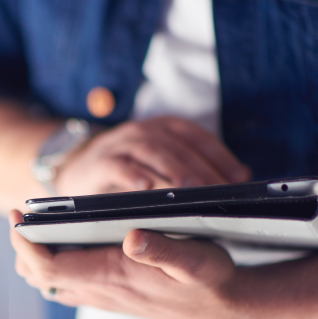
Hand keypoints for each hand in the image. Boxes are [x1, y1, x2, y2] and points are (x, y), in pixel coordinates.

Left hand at [9, 210, 248, 318]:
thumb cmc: (210, 280)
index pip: (48, 268)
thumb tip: (132, 238)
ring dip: (35, 256)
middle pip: (37, 277)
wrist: (223, 309)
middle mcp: (99, 290)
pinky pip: (66, 283)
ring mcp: (102, 295)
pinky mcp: (108, 294)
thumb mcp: (196, 259)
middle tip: (23, 217)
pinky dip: (54, 262)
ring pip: (49, 283)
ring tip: (37, 225)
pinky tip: (64, 240)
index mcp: (111, 277)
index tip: (17, 216)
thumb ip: (164, 249)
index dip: (25, 244)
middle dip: (23, 248)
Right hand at [54, 116, 250, 195]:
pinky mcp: (99, 162)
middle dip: (200, 167)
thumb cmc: (128, 170)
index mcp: (163, 128)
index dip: (220, 155)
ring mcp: (120, 145)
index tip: (240, 177)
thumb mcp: (160, 165)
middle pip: (177, 145)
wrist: (77, 169)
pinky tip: (146, 187)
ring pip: (151, 151)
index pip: (197, 136)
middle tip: (218, 189)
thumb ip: (191, 168)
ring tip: (189, 189)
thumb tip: (237, 180)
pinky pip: (117, 166)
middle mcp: (143, 131)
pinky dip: (132, 175)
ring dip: (172, 169)